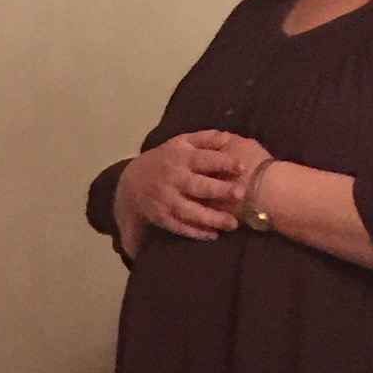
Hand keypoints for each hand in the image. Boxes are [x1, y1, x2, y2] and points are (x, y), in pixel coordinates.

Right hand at [114, 130, 260, 251]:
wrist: (131, 183)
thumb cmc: (163, 160)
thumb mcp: (179, 143)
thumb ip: (204, 139)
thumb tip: (227, 137)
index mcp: (180, 158)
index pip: (203, 159)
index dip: (223, 162)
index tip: (242, 167)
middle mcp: (173, 179)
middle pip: (198, 186)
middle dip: (219, 190)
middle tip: (241, 194)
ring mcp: (166, 200)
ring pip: (190, 211)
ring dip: (211, 218)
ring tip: (233, 224)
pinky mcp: (162, 217)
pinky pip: (179, 226)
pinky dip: (195, 232)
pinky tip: (212, 235)